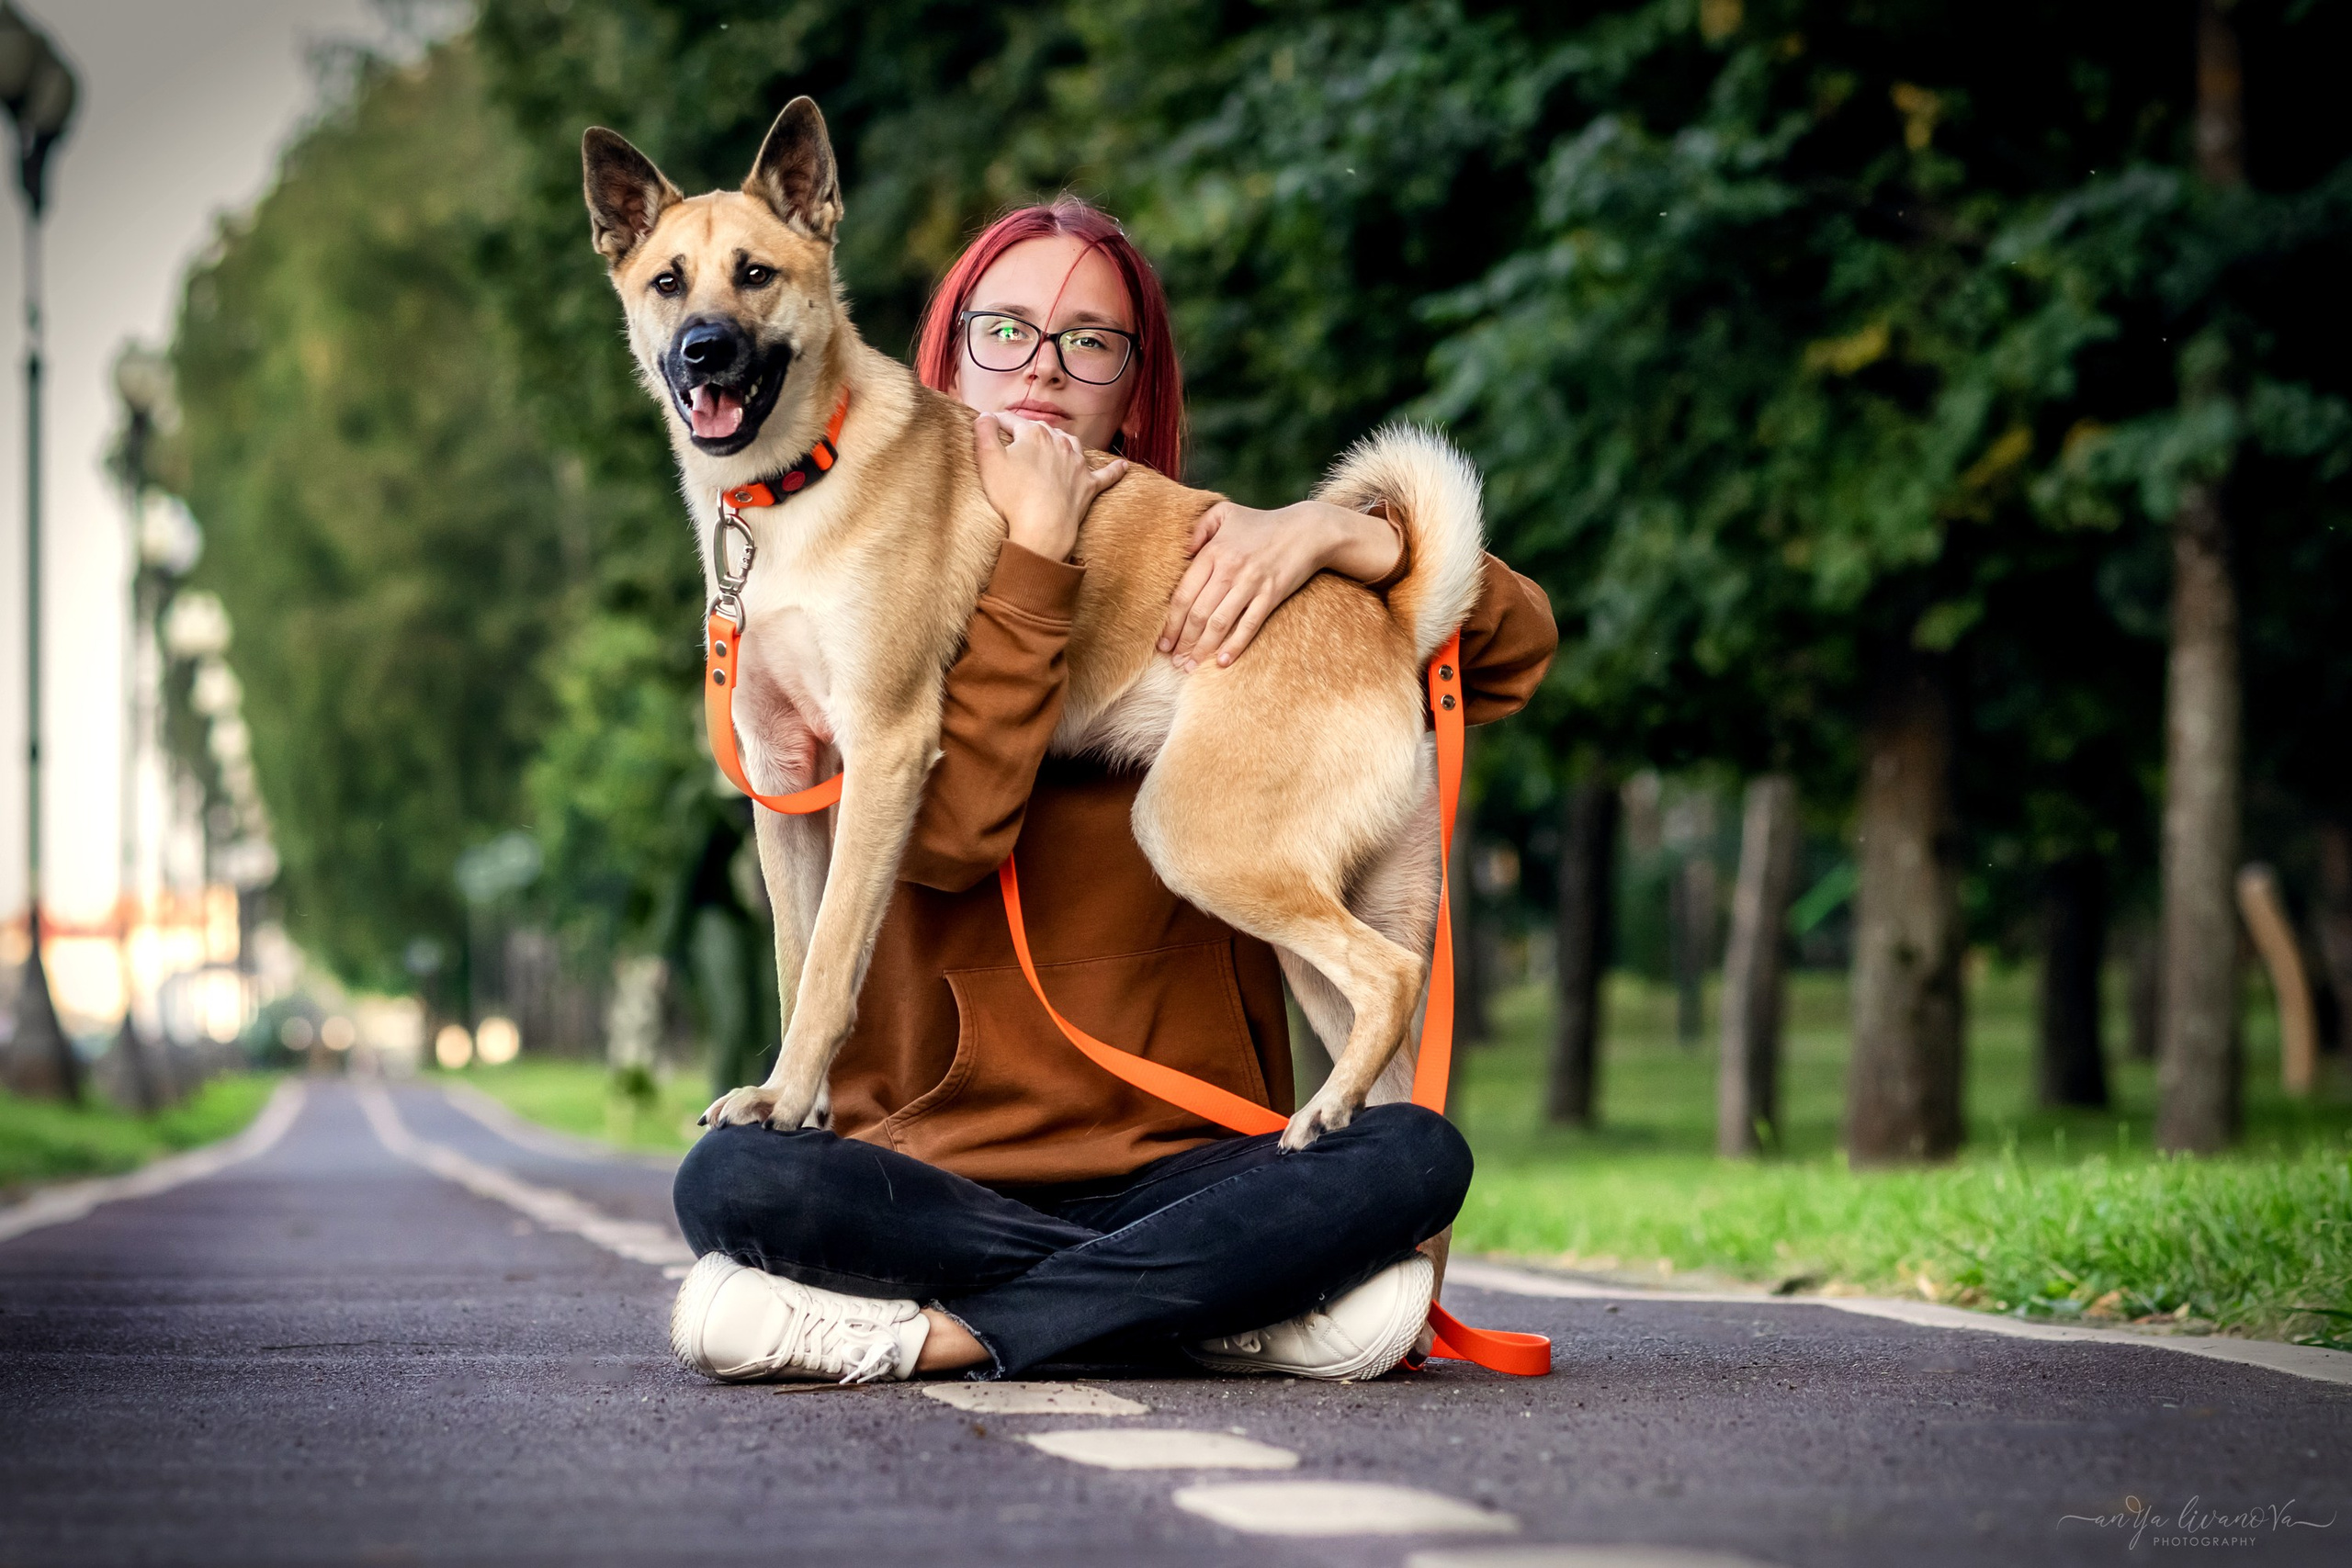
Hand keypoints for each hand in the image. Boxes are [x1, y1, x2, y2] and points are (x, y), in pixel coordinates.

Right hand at [974, 412, 1128, 562]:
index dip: (996, 422)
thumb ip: (984, 432)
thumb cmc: (1013, 495)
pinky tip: (1123, 466)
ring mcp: (1077, 464)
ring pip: (1071, 444)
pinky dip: (1114, 470)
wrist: (1043, 527)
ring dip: (1062, 442)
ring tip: (1054, 445)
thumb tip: (986, 416)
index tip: (988, 424)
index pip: (1011, 421)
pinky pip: (1107, 475)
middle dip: (1028, 431)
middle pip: (1042, 430)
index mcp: (1033, 434)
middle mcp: (1059, 442)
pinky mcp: (1089, 486)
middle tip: (1015, 439)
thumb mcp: (988, 460)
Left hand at [1160, 499, 1404, 667]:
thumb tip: (1179, 551)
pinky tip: (1222, 662)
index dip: (1170, 622)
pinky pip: (1249, 625)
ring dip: (1202, 648)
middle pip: (1198, 613)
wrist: (1307, 530)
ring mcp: (1251, 584)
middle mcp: (1229, 570)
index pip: (1184, 594)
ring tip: (1190, 666)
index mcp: (1213, 552)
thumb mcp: (1225, 512)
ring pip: (1219, 623)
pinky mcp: (1271, 596)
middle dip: (1183, 641)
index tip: (1162, 643)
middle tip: (1174, 661)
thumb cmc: (1262, 523)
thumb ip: (1197, 528)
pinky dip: (1235, 645)